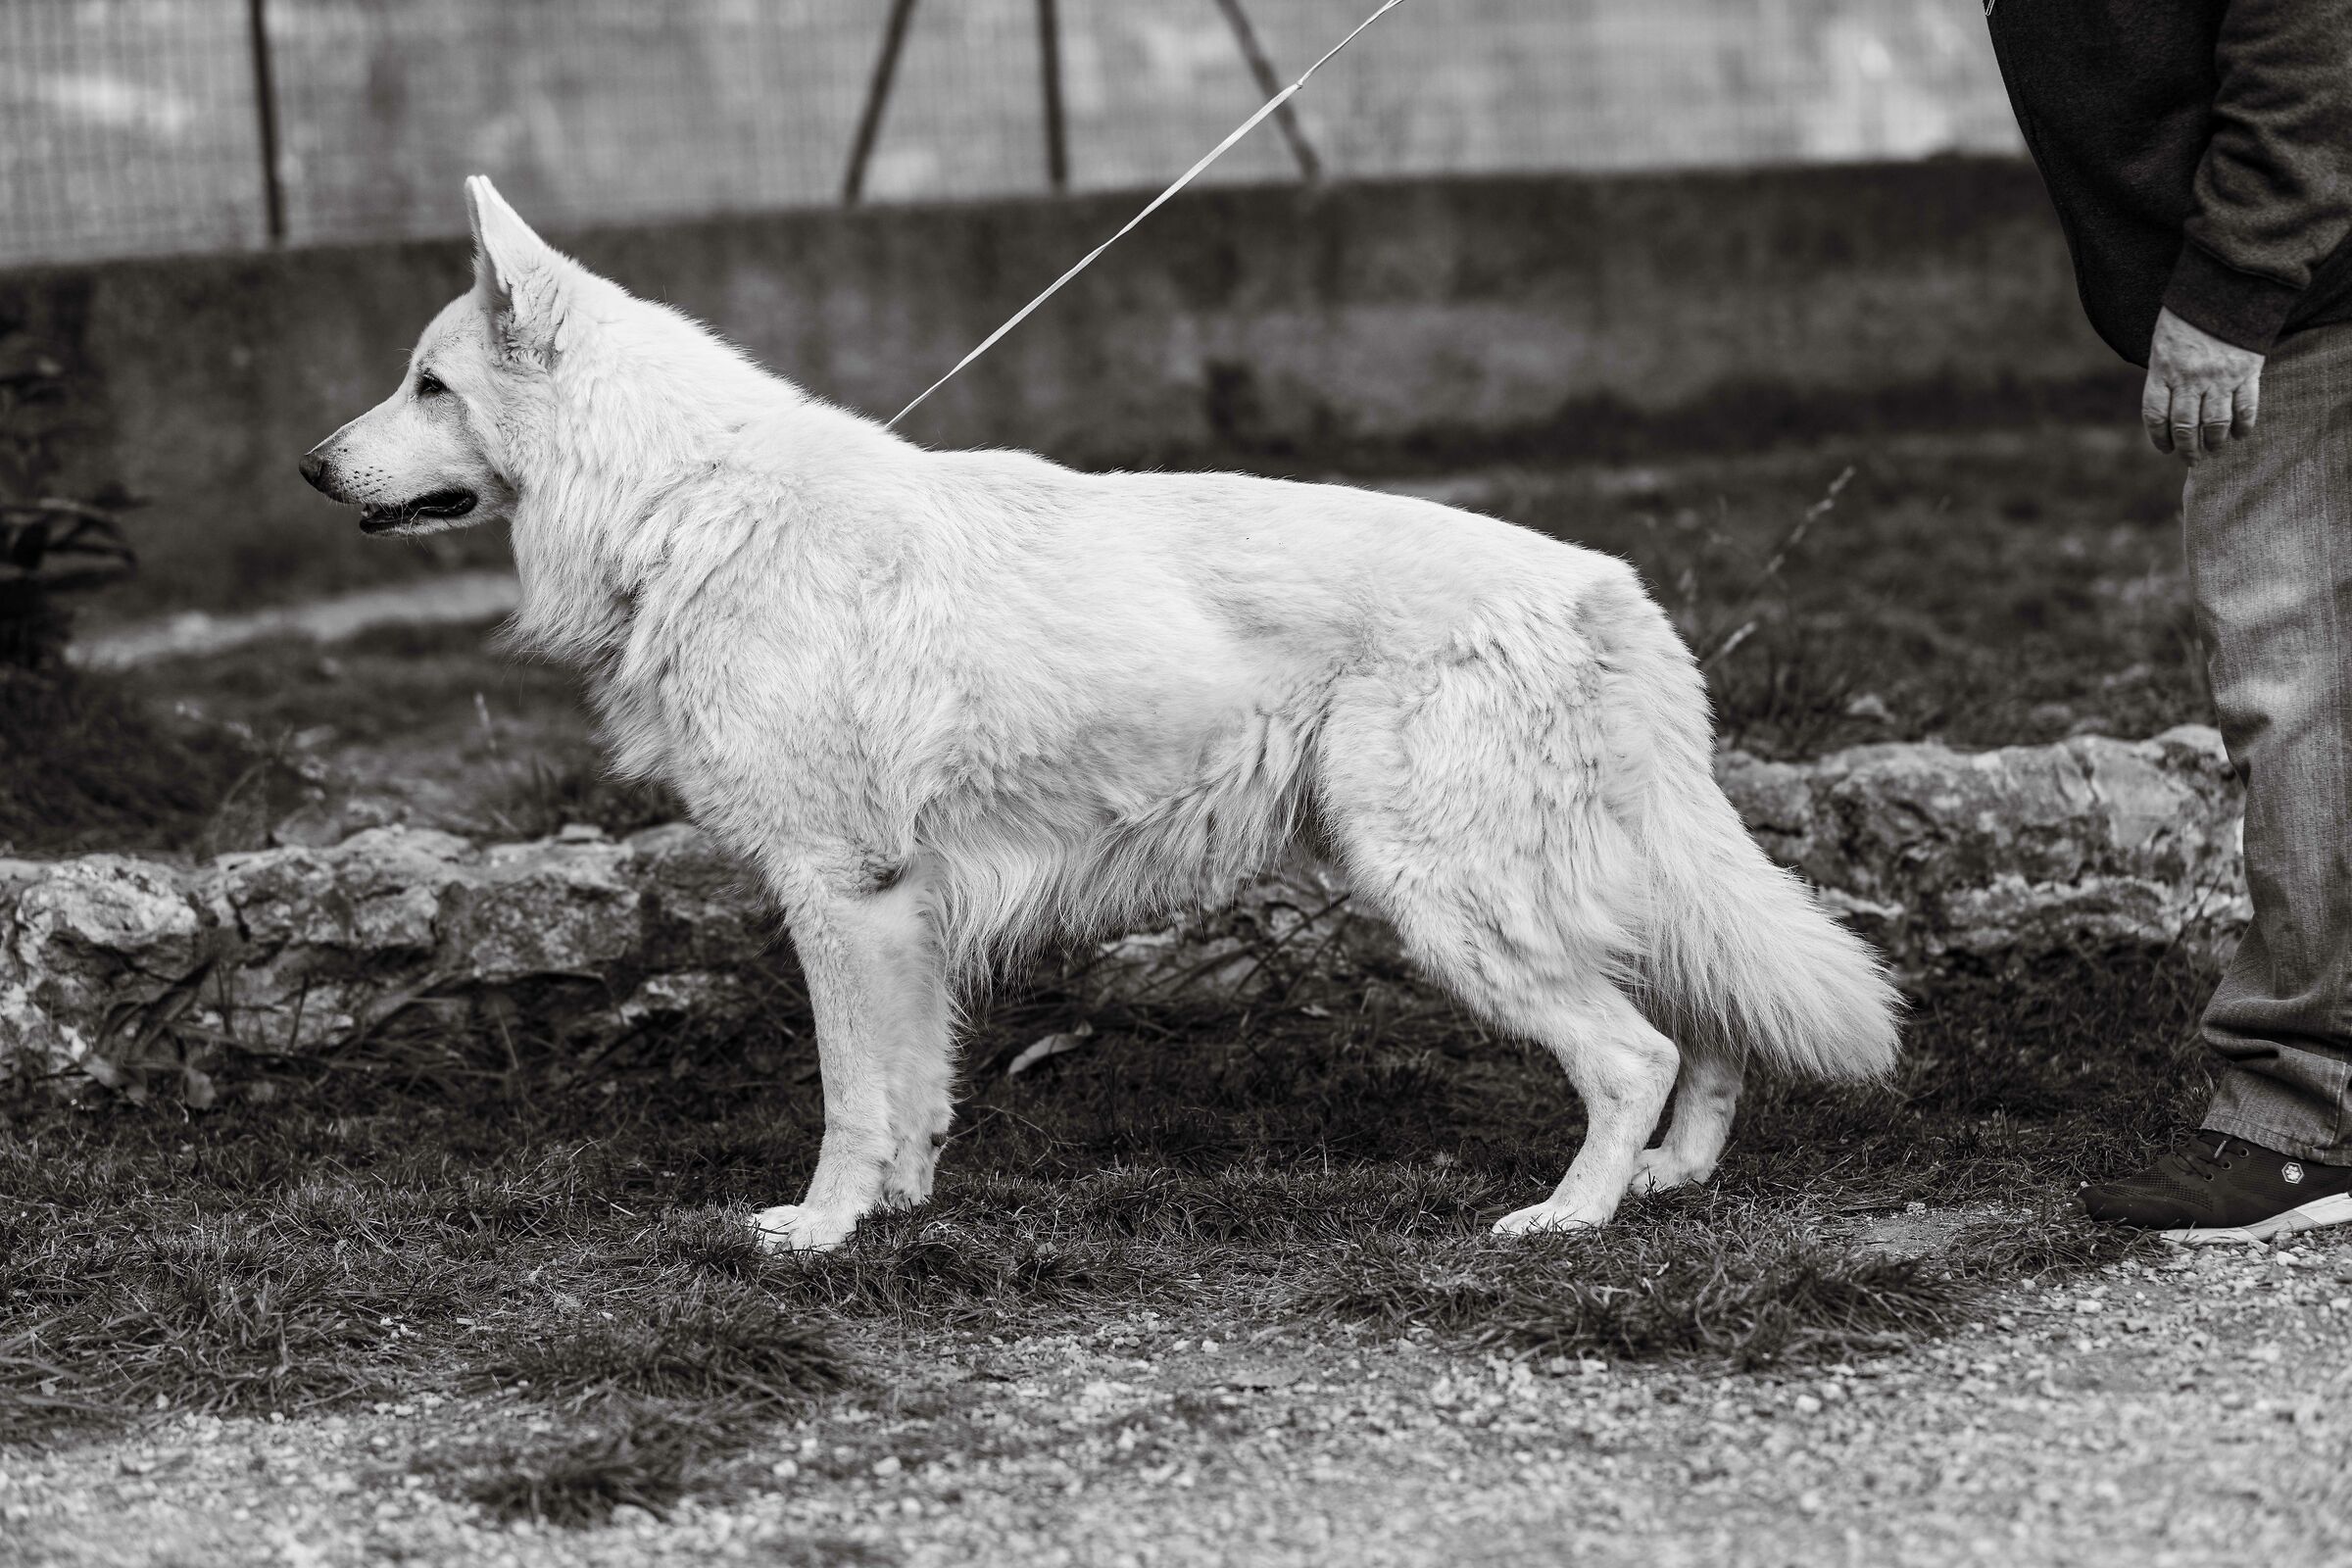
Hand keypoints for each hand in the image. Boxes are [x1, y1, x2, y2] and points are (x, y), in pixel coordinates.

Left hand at [2142, 307, 2263, 463]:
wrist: (2224, 290)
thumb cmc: (2187, 319)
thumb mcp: (2162, 345)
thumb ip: (2164, 376)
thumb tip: (2167, 411)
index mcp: (2162, 371)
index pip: (2156, 416)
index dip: (2160, 438)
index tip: (2166, 449)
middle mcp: (2189, 378)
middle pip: (2185, 426)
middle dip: (2188, 449)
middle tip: (2192, 460)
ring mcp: (2219, 376)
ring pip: (2215, 423)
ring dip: (2214, 442)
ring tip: (2215, 450)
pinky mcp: (2247, 371)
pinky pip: (2246, 407)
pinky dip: (2244, 425)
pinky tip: (2241, 435)